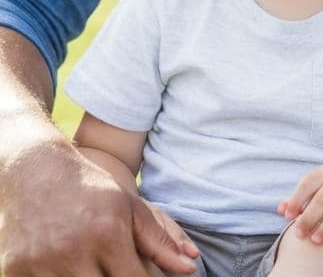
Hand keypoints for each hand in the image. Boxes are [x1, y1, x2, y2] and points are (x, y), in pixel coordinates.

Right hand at [0, 134, 196, 275]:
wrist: (37, 170)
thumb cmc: (91, 190)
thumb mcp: (129, 208)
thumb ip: (159, 240)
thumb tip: (190, 267)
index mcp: (108, 234)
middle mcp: (74, 250)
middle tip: (115, 269)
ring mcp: (41, 263)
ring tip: (93, 266)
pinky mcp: (15, 270)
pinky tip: (63, 268)